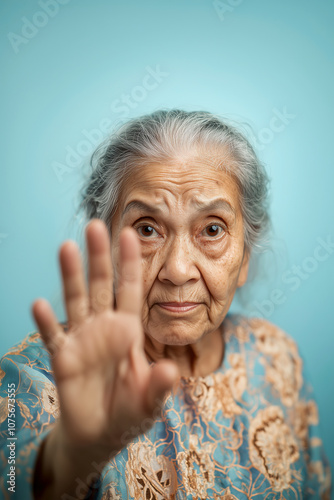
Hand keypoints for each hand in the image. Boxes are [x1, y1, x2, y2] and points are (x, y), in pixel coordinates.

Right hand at [31, 219, 177, 463]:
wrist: (100, 434)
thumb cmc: (129, 412)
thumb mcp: (148, 401)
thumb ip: (158, 386)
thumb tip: (170, 372)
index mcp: (128, 330)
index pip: (131, 290)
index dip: (130, 263)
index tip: (132, 234)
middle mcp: (104, 328)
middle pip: (100, 286)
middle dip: (99, 257)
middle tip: (95, 225)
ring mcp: (82, 340)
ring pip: (76, 301)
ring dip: (71, 276)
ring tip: (66, 247)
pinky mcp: (63, 358)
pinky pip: (53, 337)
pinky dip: (46, 322)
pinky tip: (39, 305)